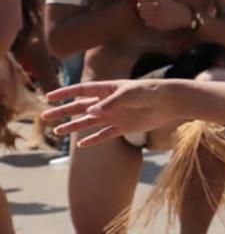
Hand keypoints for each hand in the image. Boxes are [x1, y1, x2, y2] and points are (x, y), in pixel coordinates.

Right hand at [42, 80, 176, 148]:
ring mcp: (115, 115)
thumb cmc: (148, 92)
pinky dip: (93, 140)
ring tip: (57, 132)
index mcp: (107, 89)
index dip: (64, 93)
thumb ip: (109, 104)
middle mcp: (108, 102)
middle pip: (80, 107)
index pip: (81, 90)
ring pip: (89, 122)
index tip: (48, 97)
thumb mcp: (127, 95)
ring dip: (73, 126)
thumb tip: (89, 113)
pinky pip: (105, 135)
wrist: (169, 102)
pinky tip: (81, 145)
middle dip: (63, 111)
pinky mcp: (124, 127)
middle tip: (45, 116)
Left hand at [135, 0, 193, 29]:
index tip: (145, 0)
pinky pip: (146, 21)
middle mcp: (156, 6)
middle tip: (148, 7)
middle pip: (140, 6)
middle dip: (142, 6)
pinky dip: (149, 20)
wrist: (183, 16)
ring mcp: (156, 16)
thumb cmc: (172, 5)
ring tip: (152, 13)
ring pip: (142, 14)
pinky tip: (155, 18)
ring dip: (145, 13)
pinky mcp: (157, 24)